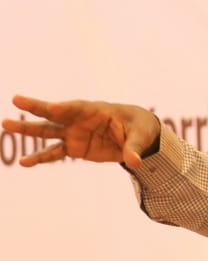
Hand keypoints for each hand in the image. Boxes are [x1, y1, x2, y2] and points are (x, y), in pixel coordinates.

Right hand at [3, 95, 160, 168]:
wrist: (137, 135)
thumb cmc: (140, 128)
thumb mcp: (141, 135)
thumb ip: (134, 147)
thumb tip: (135, 162)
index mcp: (96, 110)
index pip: (77, 107)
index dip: (64, 107)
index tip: (51, 107)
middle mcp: (80, 120)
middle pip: (56, 113)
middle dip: (37, 107)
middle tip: (16, 99)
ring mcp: (74, 133)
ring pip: (48, 131)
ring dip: (28, 129)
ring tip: (6, 123)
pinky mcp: (74, 148)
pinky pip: (54, 153)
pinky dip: (40, 158)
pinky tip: (24, 162)